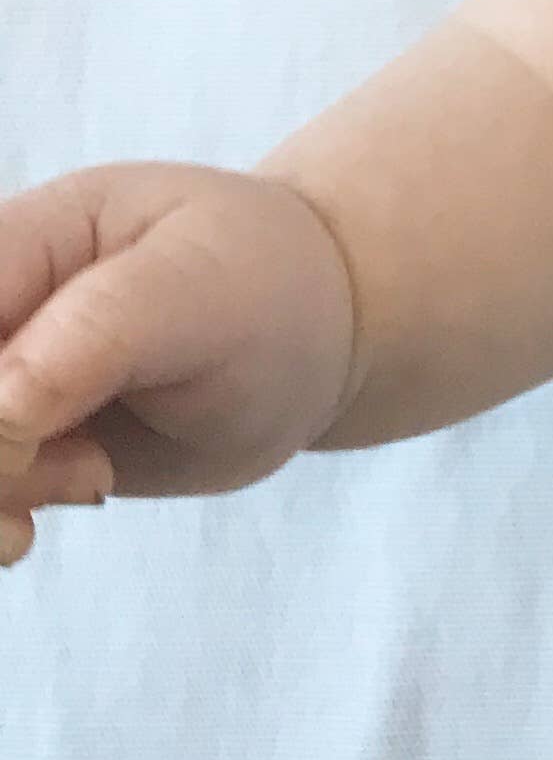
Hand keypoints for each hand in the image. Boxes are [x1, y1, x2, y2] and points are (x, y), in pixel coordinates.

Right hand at [0, 162, 358, 565]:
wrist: (315, 333)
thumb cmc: (267, 285)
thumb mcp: (200, 291)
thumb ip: (95, 336)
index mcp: (19, 240)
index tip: (22, 444)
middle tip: (85, 470)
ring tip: (92, 474)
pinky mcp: (6, 442)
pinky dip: (0, 519)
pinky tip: (57, 507)